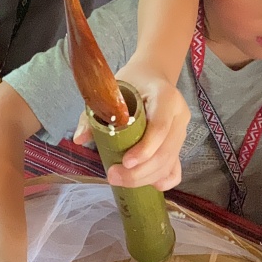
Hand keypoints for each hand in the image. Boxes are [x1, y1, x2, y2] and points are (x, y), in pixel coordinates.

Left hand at [73, 61, 189, 189]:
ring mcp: (182, 131)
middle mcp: (179, 116)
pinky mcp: (179, 144)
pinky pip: (176, 168)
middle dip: (141, 171)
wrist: (151, 77)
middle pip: (165, 151)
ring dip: (146, 178)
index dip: (145, 148)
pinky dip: (163, 180)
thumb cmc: (131, 83)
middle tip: (114, 176)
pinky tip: (147, 184)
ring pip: (170, 163)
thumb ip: (94, 113)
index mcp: (166, 98)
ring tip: (120, 180)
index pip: (161, 127)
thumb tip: (79, 139)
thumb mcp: (112, 91)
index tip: (126, 162)